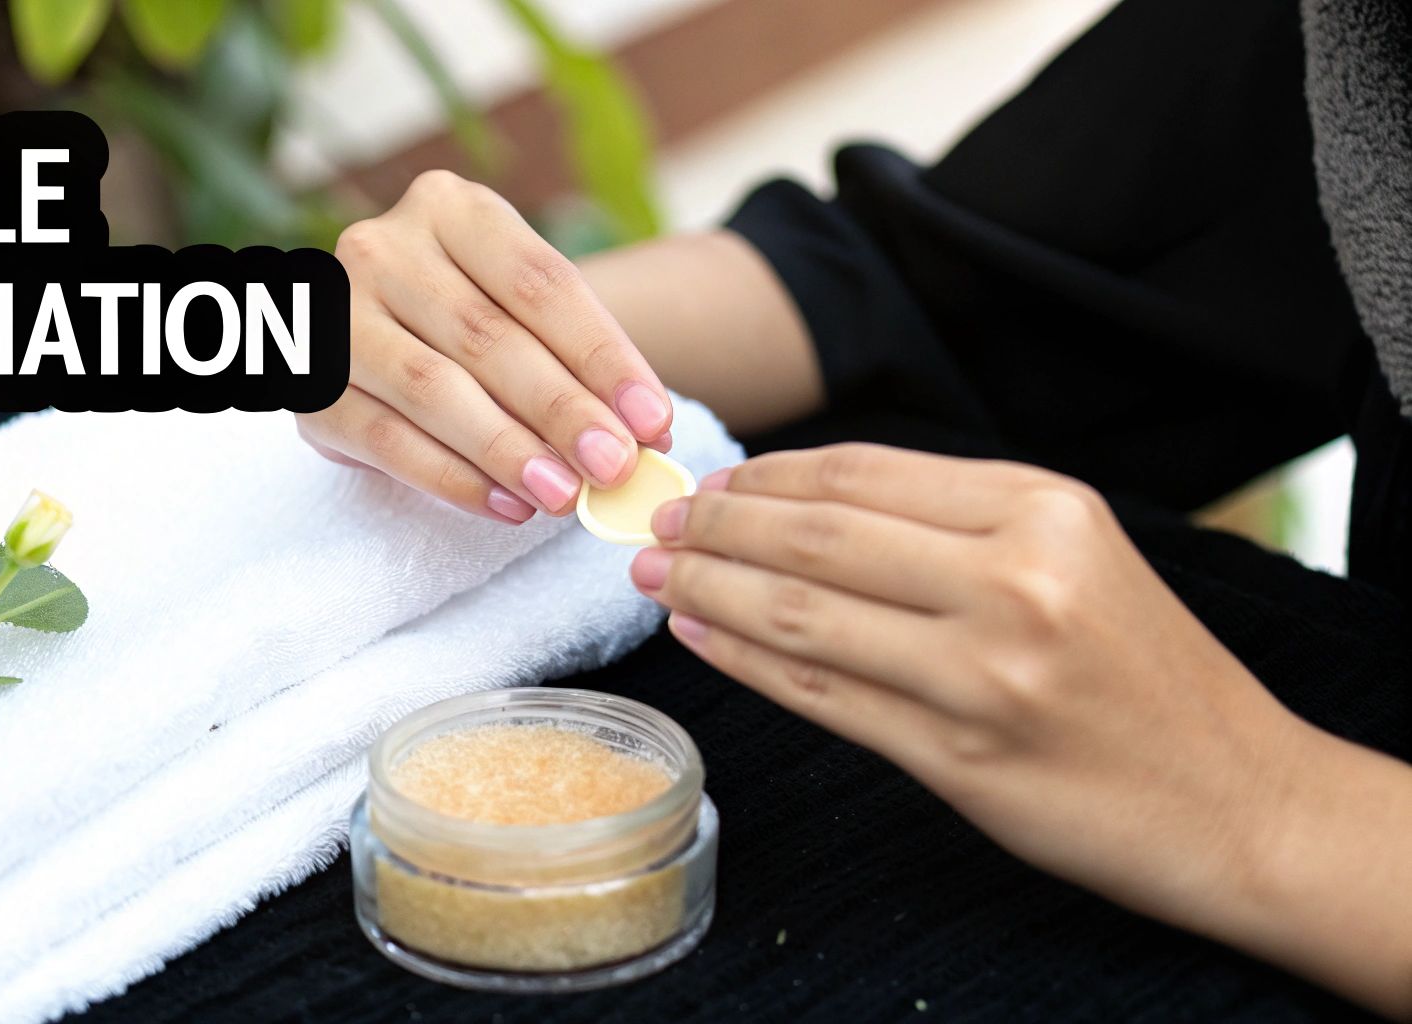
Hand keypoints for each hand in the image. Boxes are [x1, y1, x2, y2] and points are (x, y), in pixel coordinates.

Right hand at [297, 170, 672, 523]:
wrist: (385, 332)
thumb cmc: (475, 319)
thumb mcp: (525, 311)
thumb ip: (577, 362)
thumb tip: (645, 437)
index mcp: (449, 206)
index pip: (540, 283)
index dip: (602, 356)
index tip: (653, 421)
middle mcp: (383, 247)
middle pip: (488, 337)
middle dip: (561, 411)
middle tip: (614, 467)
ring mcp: (335, 314)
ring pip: (433, 389)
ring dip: (507, 450)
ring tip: (565, 495)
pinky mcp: (310, 386)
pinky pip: (387, 440)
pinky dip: (453, 478)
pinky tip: (507, 505)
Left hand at [630, 444, 1309, 933]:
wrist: (1239, 799)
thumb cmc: (1145, 673)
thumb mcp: (1078, 557)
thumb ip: (956, 524)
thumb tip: (805, 501)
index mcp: (1043, 510)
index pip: (863, 474)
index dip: (766, 476)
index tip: (711, 482)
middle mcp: (1015, 580)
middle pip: (818, 535)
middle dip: (718, 525)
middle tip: (659, 523)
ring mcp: (984, 674)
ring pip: (804, 613)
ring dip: (711, 591)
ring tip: (660, 577)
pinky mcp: (959, 758)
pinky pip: (821, 696)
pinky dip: (746, 662)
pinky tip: (701, 637)